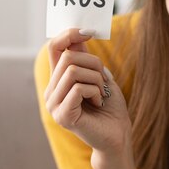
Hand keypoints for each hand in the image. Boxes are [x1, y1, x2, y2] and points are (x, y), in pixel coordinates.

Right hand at [45, 28, 141, 168]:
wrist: (118, 136)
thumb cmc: (110, 108)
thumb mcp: (98, 76)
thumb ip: (84, 58)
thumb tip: (77, 36)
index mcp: (57, 81)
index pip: (52, 48)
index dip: (68, 35)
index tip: (87, 32)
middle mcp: (51, 92)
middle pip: (67, 58)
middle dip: (93, 63)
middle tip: (103, 80)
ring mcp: (54, 105)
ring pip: (73, 71)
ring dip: (96, 79)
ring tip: (101, 93)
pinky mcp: (62, 116)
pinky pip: (78, 88)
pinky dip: (95, 92)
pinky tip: (99, 103)